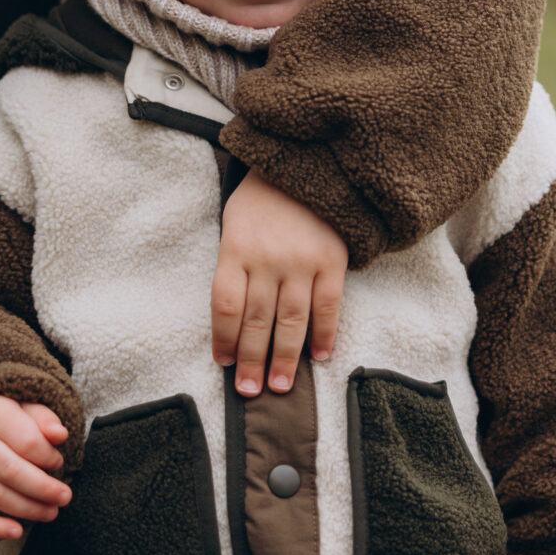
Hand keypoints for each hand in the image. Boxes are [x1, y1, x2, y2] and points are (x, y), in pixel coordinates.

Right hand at [0, 397, 71, 540]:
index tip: (58, 462)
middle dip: (43, 489)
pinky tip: (16, 532)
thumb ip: (45, 420)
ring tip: (51, 512)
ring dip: (27, 509)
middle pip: (11, 471)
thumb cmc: (5, 419)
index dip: (48, 457)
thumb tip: (61, 434)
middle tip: (65, 497)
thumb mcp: (26, 409)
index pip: (27, 442)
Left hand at [212, 170, 346, 395]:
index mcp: (236, 248)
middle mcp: (267, 258)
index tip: (223, 364)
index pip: (225, 305)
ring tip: (281, 385)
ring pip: (291, 319)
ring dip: (285, 357)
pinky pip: (328, 305)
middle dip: (252, 360)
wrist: (306, 163)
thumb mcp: (235, 225)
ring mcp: (301, 260)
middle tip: (251, 391)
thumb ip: (234, 266)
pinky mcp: (332, 259)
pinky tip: (320, 356)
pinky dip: (324, 334)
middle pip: (256, 320)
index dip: (223, 339)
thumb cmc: (262, 200)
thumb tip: (235, 322)